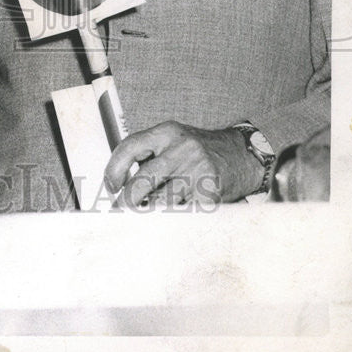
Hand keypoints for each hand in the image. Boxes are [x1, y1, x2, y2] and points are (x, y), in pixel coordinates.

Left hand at [104, 120, 264, 207]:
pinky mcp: (210, 192)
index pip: (130, 147)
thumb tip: (119, 181)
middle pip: (143, 179)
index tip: (111, 185)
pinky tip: (172, 216)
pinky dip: (173, 218)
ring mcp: (197, 171)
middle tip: (122, 208)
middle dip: (128, 199)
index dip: (115, 169)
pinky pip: (182, 212)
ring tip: (145, 215)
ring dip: (149, 212)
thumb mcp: (173, 141)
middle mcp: (182, 149)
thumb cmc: (199, 151)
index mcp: (167, 133)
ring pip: (161, 201)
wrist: (240, 155)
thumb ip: (149, 154)